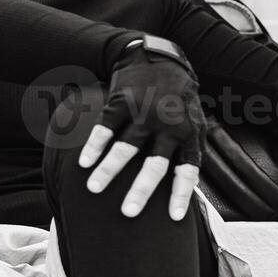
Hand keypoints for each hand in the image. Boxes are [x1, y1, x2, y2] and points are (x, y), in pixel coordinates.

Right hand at [80, 38, 206, 220]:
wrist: (159, 57)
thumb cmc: (178, 99)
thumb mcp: (193, 120)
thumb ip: (188, 149)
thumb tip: (189, 189)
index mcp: (190, 132)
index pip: (188, 169)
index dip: (182, 194)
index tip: (176, 219)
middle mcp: (169, 124)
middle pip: (156, 164)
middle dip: (141, 190)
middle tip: (128, 214)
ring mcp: (145, 112)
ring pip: (126, 148)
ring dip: (108, 171)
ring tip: (94, 190)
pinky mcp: (122, 101)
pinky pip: (106, 128)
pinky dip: (94, 147)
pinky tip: (84, 163)